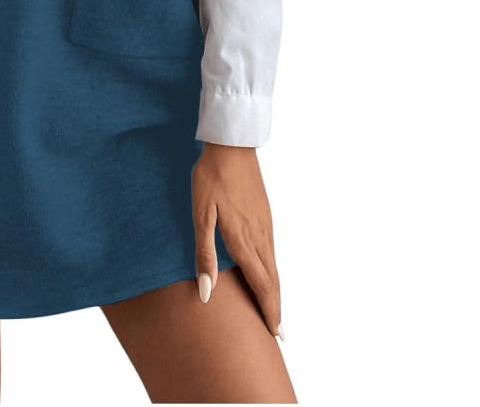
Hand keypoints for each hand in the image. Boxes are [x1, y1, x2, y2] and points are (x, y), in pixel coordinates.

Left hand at [191, 143, 282, 337]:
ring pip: (274, 267)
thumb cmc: (211, 178)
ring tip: (274, 311)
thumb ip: (204, 254)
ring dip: (276, 292)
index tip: (274, 334)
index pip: (262, 285)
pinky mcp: (265, 215)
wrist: (231, 146)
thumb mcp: (200, 215)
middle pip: (273, 281)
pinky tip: (268, 274)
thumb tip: (206, 291)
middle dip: (276, 308)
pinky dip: (273, 272)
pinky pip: (272, 252)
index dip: (269, 311)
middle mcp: (260, 237)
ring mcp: (265, 225)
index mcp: (244, 240)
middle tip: (279, 334)